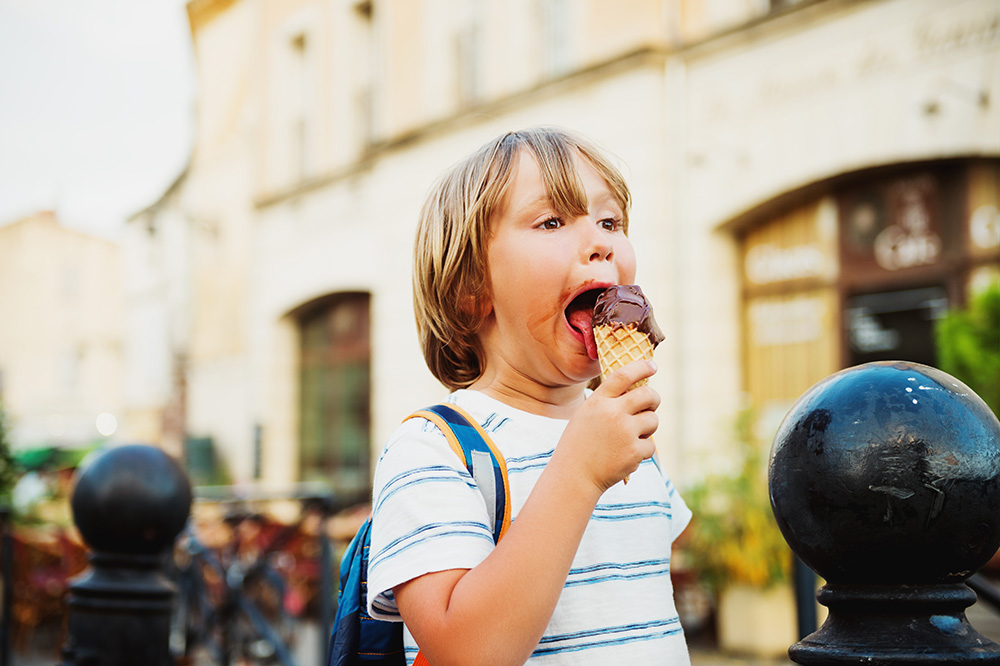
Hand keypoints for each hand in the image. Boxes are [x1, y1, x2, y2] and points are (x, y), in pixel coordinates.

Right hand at [557, 360, 659, 493]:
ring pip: (653, 420)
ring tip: (631, 437)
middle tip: (650, 405)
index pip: (624, 375)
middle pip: (648, 395)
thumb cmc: (578, 445)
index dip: (641, 367)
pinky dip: (642, 451)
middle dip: (653, 399)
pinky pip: (650, 445)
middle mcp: (613, 413)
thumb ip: (607, 403)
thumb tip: (636, 393)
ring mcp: (625, 432)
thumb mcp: (585, 415)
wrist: (574, 476)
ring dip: (647, 428)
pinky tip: (626, 456)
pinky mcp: (634, 452)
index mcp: (598, 401)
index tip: (653, 365)